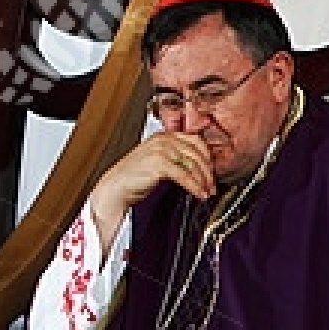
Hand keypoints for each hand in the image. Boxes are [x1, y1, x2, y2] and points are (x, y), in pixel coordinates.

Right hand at [88, 132, 214, 243]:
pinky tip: (199, 194)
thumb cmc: (135, 176)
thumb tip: (200, 166)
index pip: (196, 140)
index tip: (212, 170)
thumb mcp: (158, 160)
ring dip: (203, 180)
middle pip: (197, 153)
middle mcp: (163, 139)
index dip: (207, 156)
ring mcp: (161, 150)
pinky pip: (184, 175)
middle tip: (212, 185)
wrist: (116, 186)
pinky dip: (195, 186)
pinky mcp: (159, 163)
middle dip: (208, 171)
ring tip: (207, 192)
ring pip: (193, 164)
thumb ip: (176, 156)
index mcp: (164, 135)